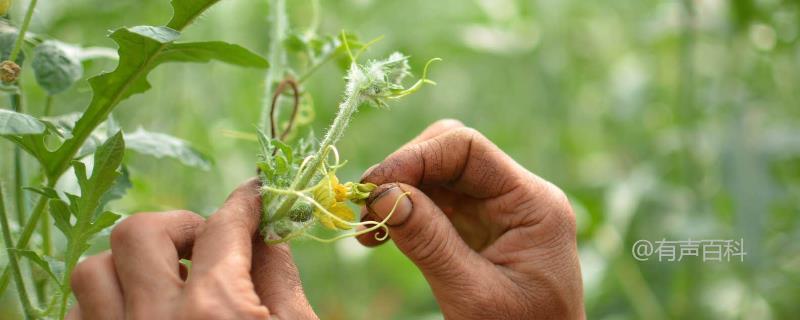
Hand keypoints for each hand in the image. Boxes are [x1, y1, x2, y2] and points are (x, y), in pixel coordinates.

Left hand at [67, 179, 317, 319]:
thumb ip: (279, 279)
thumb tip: (266, 232)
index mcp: (217, 312)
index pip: (224, 228)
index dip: (243, 202)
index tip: (253, 194)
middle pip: (138, 232)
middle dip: (178, 227)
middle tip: (206, 246)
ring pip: (93, 271)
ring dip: (131, 266)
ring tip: (166, 282)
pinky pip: (78, 313)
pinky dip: (106, 303)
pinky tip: (140, 312)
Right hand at [358, 119, 583, 318]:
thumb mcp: (474, 294)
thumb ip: (430, 242)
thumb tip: (382, 194)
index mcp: (533, 203)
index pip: (468, 149)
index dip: (416, 158)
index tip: (374, 187)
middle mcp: (518, 196)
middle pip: (451, 153)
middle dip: (404, 173)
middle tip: (366, 208)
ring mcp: (497, 210)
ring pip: (438, 175)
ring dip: (398, 193)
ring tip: (368, 229)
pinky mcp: (478, 228)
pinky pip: (435, 203)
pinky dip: (404, 213)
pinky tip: (380, 236)